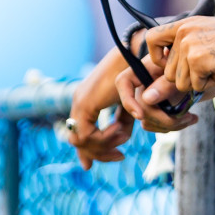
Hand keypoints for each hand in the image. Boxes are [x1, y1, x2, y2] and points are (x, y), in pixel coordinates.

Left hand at [63, 46, 140, 168]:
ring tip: (124, 138)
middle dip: (99, 154)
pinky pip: (87, 134)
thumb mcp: (128, 109)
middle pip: (78, 141)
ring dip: (104, 145)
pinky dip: (105, 138)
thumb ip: (121, 125)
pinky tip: (121, 131)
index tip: (115, 156)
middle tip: (120, 156)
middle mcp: (78, 103)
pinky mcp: (84, 104)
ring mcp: (79, 103)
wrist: (135, 58)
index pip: (79, 135)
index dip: (93, 152)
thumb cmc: (136, 79)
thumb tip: (120, 141)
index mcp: (86, 103)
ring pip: (81, 141)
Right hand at [115, 68, 199, 133]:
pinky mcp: (156, 110)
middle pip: (140, 108)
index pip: (124, 82)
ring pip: (147, 121)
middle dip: (163, 119)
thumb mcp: (183, 74)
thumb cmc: (194, 68)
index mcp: (145, 69)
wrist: (204, 74)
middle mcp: (142, 84)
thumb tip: (146, 100)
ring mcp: (148, 98)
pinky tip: (188, 119)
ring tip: (192, 118)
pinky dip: (172, 126)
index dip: (128, 100)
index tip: (140, 115)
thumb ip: (165, 84)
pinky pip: (154, 125)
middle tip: (188, 118)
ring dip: (170, 125)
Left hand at [144, 16, 214, 96]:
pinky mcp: (197, 59)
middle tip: (210, 67)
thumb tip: (153, 91)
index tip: (176, 64)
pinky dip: (209, 85)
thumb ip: (183, 57)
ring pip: (179, 82)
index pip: (151, 39)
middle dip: (187, 79)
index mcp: (185, 24)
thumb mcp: (207, 43)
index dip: (157, 58)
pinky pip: (193, 87)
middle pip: (168, 71)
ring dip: (199, 83)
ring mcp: (189, 44)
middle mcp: (183, 31)